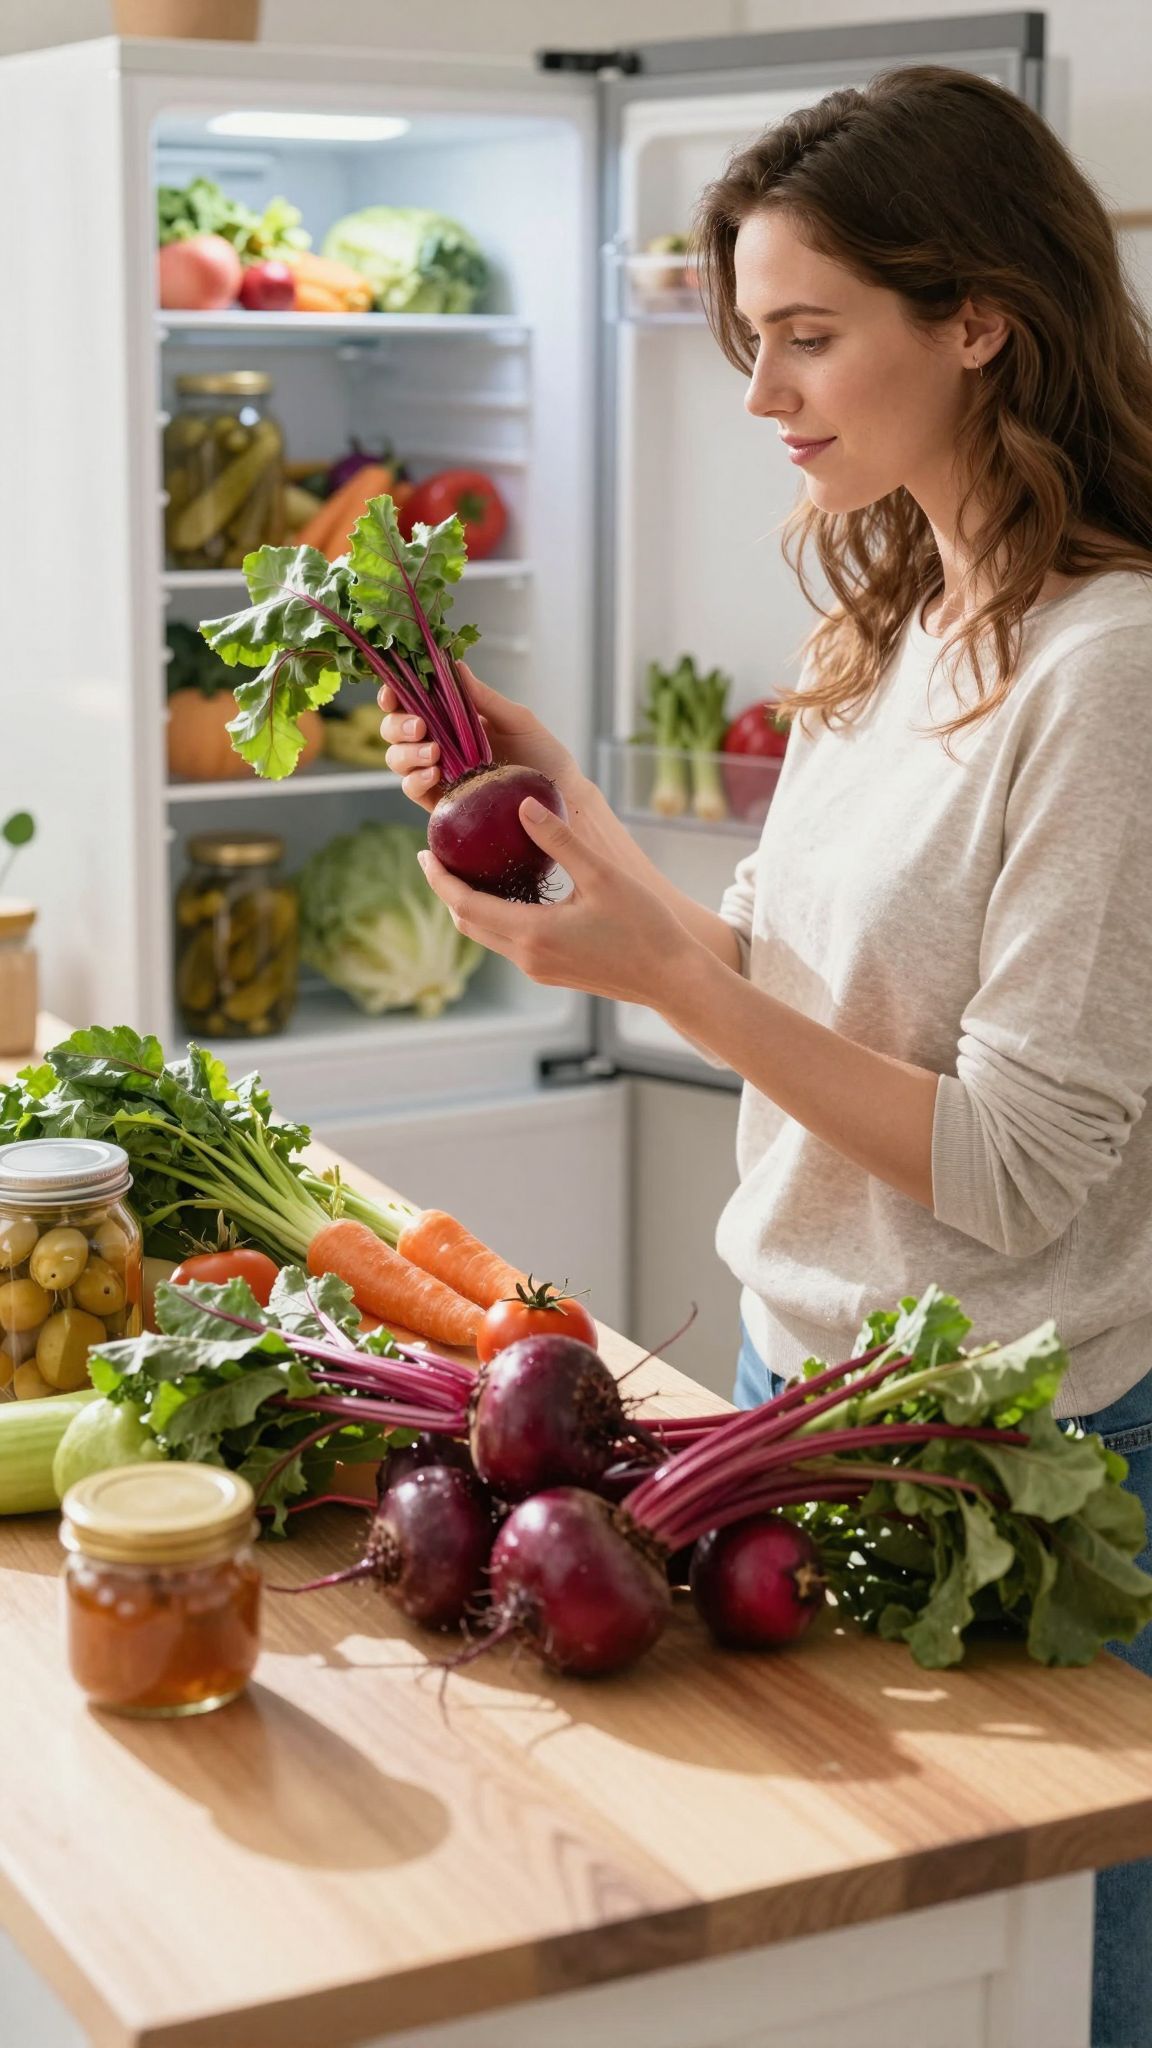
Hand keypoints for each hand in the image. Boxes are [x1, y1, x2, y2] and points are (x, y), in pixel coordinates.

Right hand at [379, 662, 584, 813]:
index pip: (412, 703)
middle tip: (421, 726)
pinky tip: (434, 774)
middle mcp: (440, 745)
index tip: (393, 693)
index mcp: (453, 720)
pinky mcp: (443, 802)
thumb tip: (455, 666)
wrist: (561, 796)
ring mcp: (439, 774)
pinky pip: (414, 790)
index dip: (395, 696)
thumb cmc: (543, 755)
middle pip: (395, 731)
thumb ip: (484, 697)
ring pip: (398, 760)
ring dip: (407, 753)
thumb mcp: (517, 719)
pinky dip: (416, 780)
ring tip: (433, 753)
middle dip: (398, 725)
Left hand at [416, 795, 697, 1008]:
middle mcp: (528, 957)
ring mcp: (538, 969)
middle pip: (468, 923)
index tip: (424, 852)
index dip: (440, 879)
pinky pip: (509, 942)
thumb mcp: (602, 875)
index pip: (465, 905)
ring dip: (470, 904)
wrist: (671, 979)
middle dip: (447, 891)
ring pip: (487, 935)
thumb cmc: (644, 926)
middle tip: (438, 856)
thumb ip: (559, 840)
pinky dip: (496, 915)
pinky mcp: (551, 972)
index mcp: (533, 933)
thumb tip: (522, 804)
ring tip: (467, 868)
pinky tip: (508, 891)